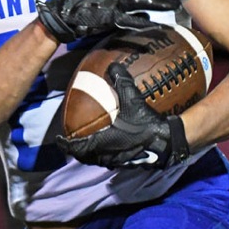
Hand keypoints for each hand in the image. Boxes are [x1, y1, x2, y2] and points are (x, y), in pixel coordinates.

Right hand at [36, 0, 186, 42]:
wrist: (62, 15)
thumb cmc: (85, 11)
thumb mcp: (110, 6)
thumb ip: (129, 10)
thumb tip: (149, 16)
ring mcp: (112, 2)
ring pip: (141, 1)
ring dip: (159, 3)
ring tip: (176, 5)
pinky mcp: (106, 15)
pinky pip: (127, 19)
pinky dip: (141, 22)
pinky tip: (155, 25)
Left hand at [56, 62, 189, 168]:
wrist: (168, 141)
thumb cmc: (146, 124)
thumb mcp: (133, 99)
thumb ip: (122, 81)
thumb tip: (113, 65)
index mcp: (102, 142)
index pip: (77, 147)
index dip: (66, 144)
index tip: (59, 139)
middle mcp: (107, 155)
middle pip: (85, 157)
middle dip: (77, 150)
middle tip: (72, 141)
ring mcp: (118, 161)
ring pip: (98, 161)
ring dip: (90, 154)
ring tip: (88, 143)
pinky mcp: (130, 163)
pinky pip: (110, 160)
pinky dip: (104, 154)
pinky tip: (111, 145)